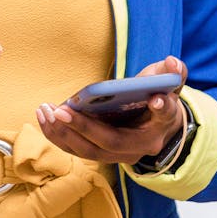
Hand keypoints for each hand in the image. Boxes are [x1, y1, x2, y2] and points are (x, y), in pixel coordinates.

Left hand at [35, 55, 187, 165]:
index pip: (163, 115)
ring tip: (45, 112)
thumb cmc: (158, 98)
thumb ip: (173, 73)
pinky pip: (77, 149)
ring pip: (88, 151)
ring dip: (63, 134)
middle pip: (110, 142)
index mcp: (161, 124)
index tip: (155, 99)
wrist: (155, 127)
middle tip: (60, 111)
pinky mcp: (101, 153)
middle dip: (83, 128)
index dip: (160, 107)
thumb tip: (173, 63)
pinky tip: (43, 117)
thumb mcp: (169, 83)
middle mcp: (139, 146)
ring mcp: (119, 154)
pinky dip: (58, 136)